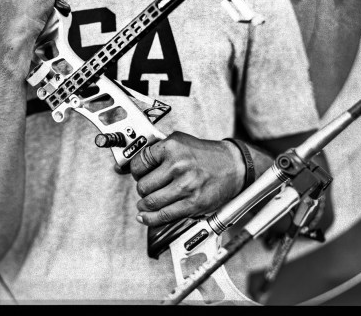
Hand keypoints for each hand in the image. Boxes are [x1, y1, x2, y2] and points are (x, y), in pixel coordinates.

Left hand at [129, 131, 244, 225]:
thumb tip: (127, 165)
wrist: (233, 165)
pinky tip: (146, 217)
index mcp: (172, 147)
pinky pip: (164, 215)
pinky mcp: (193, 204)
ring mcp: (186, 186)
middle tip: (146, 188)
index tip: (138, 173)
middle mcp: (178, 165)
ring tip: (145, 203)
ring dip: (144, 205)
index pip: (139, 163)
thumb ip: (156, 151)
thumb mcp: (179, 141)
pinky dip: (150, 219)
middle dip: (141, 189)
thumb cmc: (204, 154)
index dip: (135, 170)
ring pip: (150, 202)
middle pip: (143, 185)